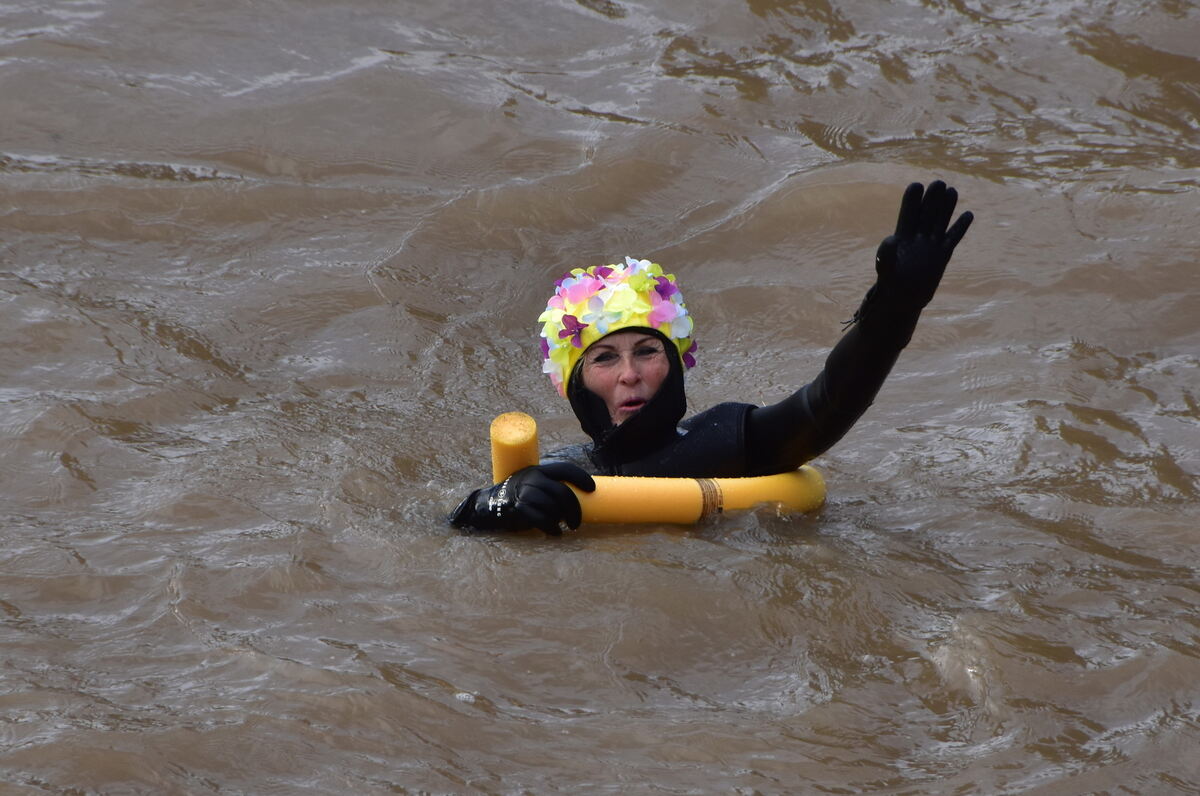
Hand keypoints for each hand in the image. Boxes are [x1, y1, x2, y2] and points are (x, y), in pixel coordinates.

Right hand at [451, 463, 595, 534]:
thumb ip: (550, 487)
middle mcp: (533, 478)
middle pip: (562, 492)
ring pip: (553, 507)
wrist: (489, 505)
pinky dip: (552, 528)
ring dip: (561, 520)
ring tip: (562, 527)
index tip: (591, 489)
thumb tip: (579, 499)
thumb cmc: (519, 498)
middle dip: (574, 510)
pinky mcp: (519, 507)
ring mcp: (525, 492)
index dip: (581, 478)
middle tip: (576, 523)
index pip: (565, 469)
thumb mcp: (534, 485)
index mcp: (540, 470)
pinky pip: (541, 519)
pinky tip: (556, 533)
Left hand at [874, 181, 973, 309]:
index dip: (912, 200)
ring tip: (952, 191)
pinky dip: (960, 227)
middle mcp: (918, 237)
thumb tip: (891, 239)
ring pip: (940, 221)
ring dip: (946, 207)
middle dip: (931, 198)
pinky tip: (968, 214)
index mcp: (902, 236)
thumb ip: (886, 255)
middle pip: (926, 213)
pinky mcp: (943, 254)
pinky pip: (953, 237)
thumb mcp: (885, 269)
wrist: (904, 299)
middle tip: (938, 183)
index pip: (908, 214)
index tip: (916, 185)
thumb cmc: (891, 284)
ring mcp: (931, 244)